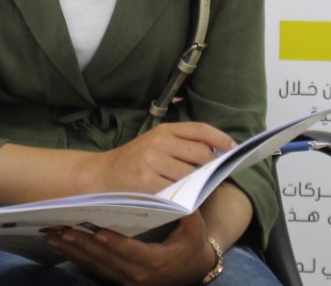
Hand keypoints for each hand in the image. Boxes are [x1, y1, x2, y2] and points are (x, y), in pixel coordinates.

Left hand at [46, 211, 217, 285]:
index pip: (132, 252)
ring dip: (75, 253)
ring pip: (98, 268)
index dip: (114, 243)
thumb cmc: (192, 244)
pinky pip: (97, 271)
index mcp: (157, 262)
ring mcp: (129, 282)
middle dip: (84, 246)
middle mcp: (139, 276)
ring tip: (53, 238)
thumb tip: (178, 194)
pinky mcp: (121, 282)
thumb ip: (186, 213)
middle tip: (62, 230)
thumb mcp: (195, 228)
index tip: (97, 232)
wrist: (194, 270)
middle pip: (108, 261)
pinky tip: (62, 248)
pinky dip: (78, 260)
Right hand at [86, 123, 233, 193]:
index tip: (233, 149)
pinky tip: (186, 200)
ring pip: (192, 175)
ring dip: (200, 185)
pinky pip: (177, 191)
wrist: (98, 177)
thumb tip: (214, 154)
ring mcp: (153, 163)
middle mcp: (159, 143)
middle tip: (216, 177)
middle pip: (202, 154)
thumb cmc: (130, 163)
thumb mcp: (153, 144)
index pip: (200, 130)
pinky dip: (186, 197)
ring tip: (200, 191)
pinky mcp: (149, 184)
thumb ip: (179, 146)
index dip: (220, 139)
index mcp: (163, 131)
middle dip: (213, 167)